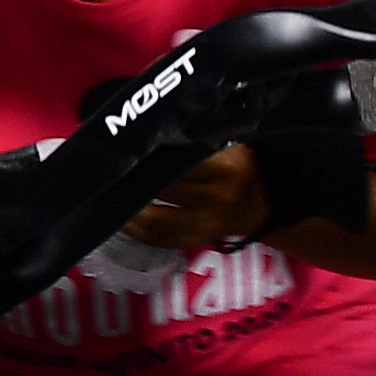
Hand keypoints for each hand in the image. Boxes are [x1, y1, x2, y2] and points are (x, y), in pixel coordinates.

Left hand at [126, 145, 262, 259]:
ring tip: (114, 197)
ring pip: (158, 220)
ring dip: (131, 210)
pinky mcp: (196, 241)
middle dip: (137, 180)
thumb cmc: (238, 167)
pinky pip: (160, 239)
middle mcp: (218, 198)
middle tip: (116, 171)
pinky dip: (138, 230)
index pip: (180, 162)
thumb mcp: (226, 145)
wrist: (261, 202)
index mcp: (227, 169)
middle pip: (165, 189)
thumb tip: (151, 134)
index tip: (130, 151)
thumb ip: (193, 141)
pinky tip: (125, 220)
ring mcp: (207, 225)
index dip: (151, 157)